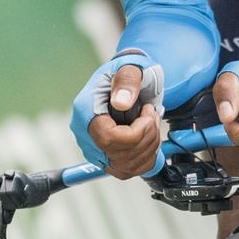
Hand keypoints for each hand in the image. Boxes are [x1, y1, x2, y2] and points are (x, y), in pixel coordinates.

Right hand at [74, 58, 164, 177]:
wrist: (127, 80)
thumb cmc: (128, 71)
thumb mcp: (130, 67)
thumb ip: (126, 81)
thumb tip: (121, 103)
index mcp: (85, 110)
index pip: (107, 139)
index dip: (135, 133)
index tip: (147, 112)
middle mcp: (85, 134)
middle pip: (118, 156)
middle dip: (147, 137)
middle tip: (152, 114)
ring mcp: (94, 149)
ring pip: (126, 166)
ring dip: (149, 146)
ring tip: (151, 122)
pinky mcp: (106, 159)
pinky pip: (129, 170)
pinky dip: (146, 157)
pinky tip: (148, 137)